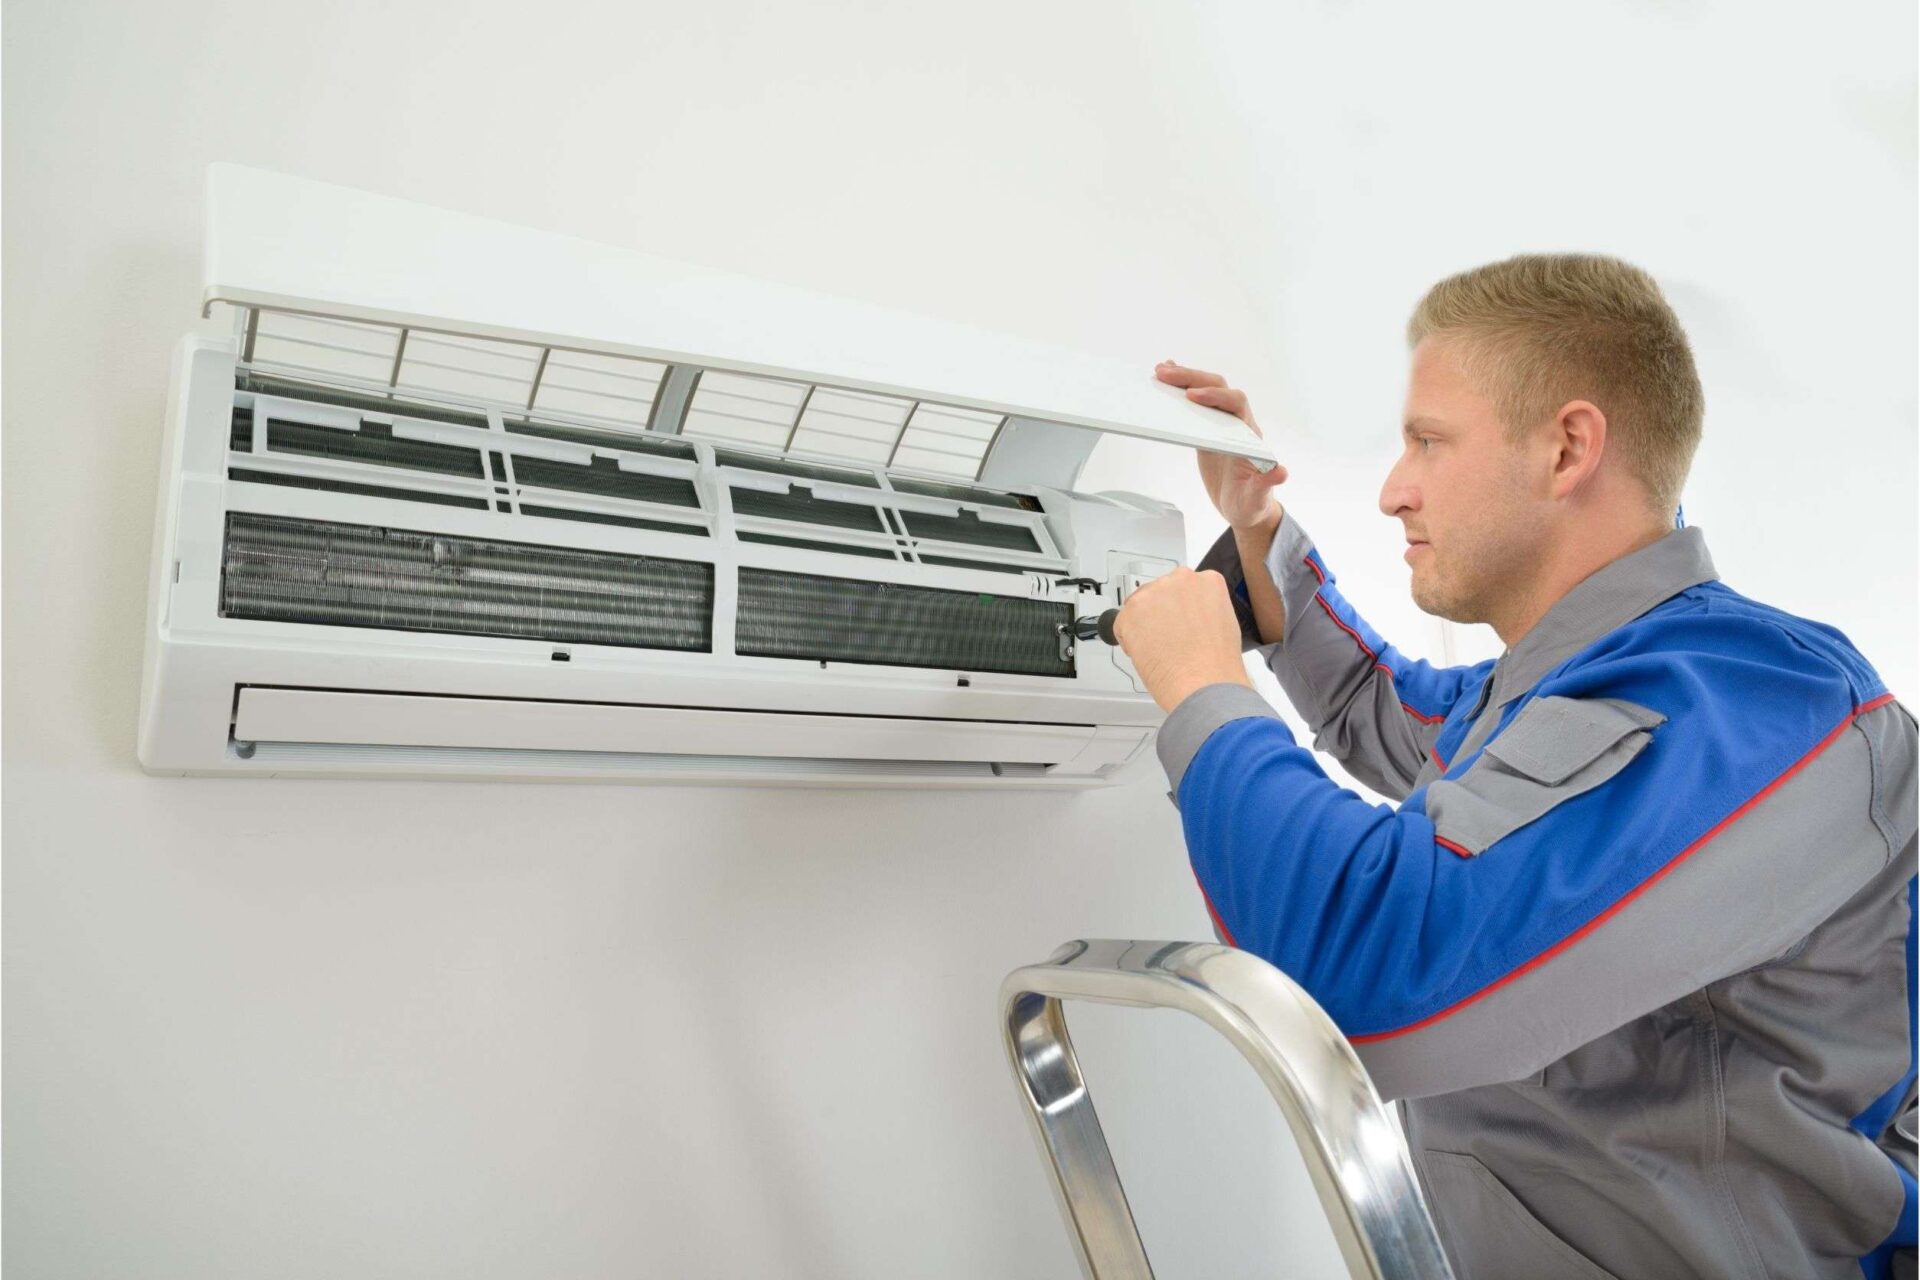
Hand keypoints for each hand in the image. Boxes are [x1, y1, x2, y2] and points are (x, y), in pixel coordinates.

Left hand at [1112, 567, 1251, 712]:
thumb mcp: (1223, 624)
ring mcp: (1153, 593)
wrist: (1203, 682)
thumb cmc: (1215, 663)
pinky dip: (1130, 642)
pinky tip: (1148, 654)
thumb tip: (1188, 616)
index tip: (1180, 623)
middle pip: (1158, 594)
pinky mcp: (1130, 611)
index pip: (1183, 588)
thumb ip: (1203, 610)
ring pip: (1139, 608)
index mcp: (1207, 581)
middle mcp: (1180, 580)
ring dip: (1143, 627)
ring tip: (1161, 650)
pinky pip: (1121, 625)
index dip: (1179, 611)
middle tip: (1169, 640)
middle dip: (1159, 615)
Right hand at [1155, 361, 1288, 531]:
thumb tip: (1280, 472)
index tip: (1193, 396)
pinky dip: (1183, 387)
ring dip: (1185, 378)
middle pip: (1218, 388)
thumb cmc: (1251, 502)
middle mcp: (1237, 424)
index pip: (1236, 403)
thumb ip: (1266, 484)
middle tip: (1166, 375)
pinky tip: (1168, 381)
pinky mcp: (1208, 428)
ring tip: (1160, 372)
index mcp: (1249, 436)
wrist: (1245, 507)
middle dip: (1193, 378)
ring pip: (1206, 389)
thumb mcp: (1256, 498)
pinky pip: (1197, 402)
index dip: (1216, 397)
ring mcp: (1222, 424)